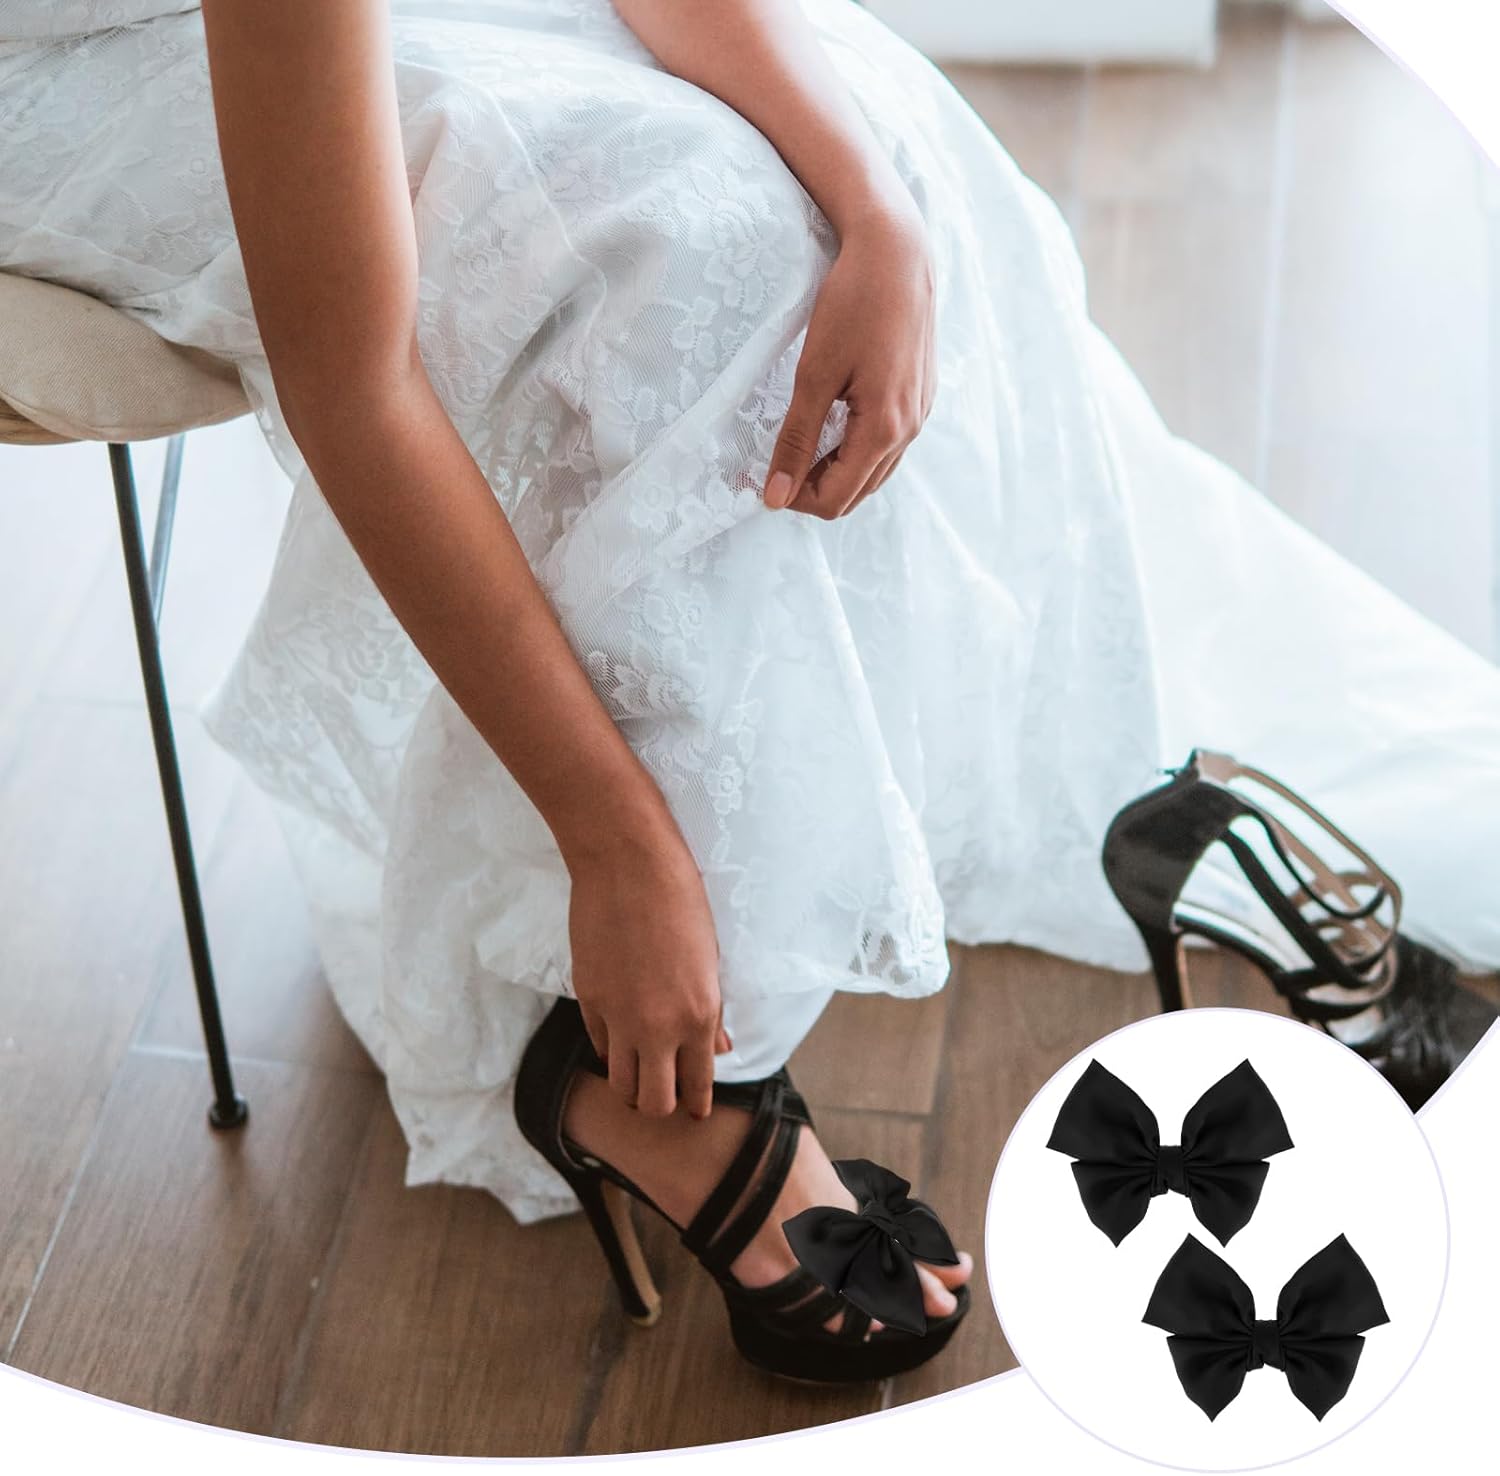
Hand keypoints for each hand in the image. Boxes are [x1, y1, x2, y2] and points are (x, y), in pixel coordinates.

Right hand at [566, 832, 730, 1120]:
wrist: (628, 865)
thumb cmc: (681, 902)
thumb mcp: (710, 959)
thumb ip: (710, 1012)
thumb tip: (718, 1049)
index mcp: (699, 1015)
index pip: (697, 1085)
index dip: (696, 1105)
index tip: (694, 1111)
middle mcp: (659, 1027)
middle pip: (654, 1102)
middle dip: (661, 1105)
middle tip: (664, 1094)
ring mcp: (619, 1017)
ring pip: (620, 1084)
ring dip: (631, 1085)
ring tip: (639, 1073)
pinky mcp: (588, 1000)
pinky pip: (598, 1044)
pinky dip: (609, 1047)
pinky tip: (619, 1034)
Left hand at [763, 205, 936, 518]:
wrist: (897, 251)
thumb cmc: (853, 303)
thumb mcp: (814, 375)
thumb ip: (796, 440)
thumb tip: (776, 496)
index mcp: (884, 430)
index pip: (836, 499)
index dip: (795, 499)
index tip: (763, 481)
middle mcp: (910, 430)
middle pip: (857, 493)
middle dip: (815, 488)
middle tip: (776, 464)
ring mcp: (920, 412)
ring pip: (875, 472)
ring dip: (836, 471)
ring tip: (800, 447)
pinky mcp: (921, 395)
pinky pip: (889, 444)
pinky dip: (857, 449)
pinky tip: (833, 423)